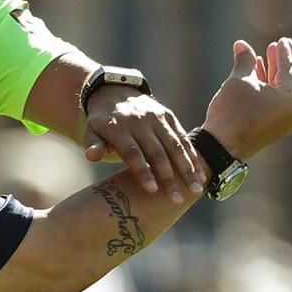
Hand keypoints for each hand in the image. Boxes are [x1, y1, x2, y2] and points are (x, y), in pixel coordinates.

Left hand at [83, 85, 203, 202]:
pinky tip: (199, 174)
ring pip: (174, 145)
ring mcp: (156, 117)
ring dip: (187, 169)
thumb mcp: (91, 130)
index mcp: (118, 127)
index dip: (142, 171)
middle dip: (169, 178)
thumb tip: (92, 155)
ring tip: (196, 190)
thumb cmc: (101, 122)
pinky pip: (182, 137)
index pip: (132, 152)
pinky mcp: (168, 115)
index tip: (152, 190)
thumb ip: (92, 143)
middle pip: (157, 152)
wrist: (114, 92)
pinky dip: (192, 156)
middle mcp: (139, 121)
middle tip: (177, 200)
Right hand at [202, 38, 291, 159]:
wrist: (221, 146)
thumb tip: (241, 44)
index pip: (290, 71)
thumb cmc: (231, 112)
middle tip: (281, 45)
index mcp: (290, 101)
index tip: (283, 40)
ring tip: (266, 56)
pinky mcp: (273, 128)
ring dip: (275, 73)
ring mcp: (284, 122)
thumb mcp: (239, 80)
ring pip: (284, 92)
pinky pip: (277, 102)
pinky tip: (258, 74)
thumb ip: (244, 60)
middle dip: (285, 62)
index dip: (284, 53)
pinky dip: (269, 87)